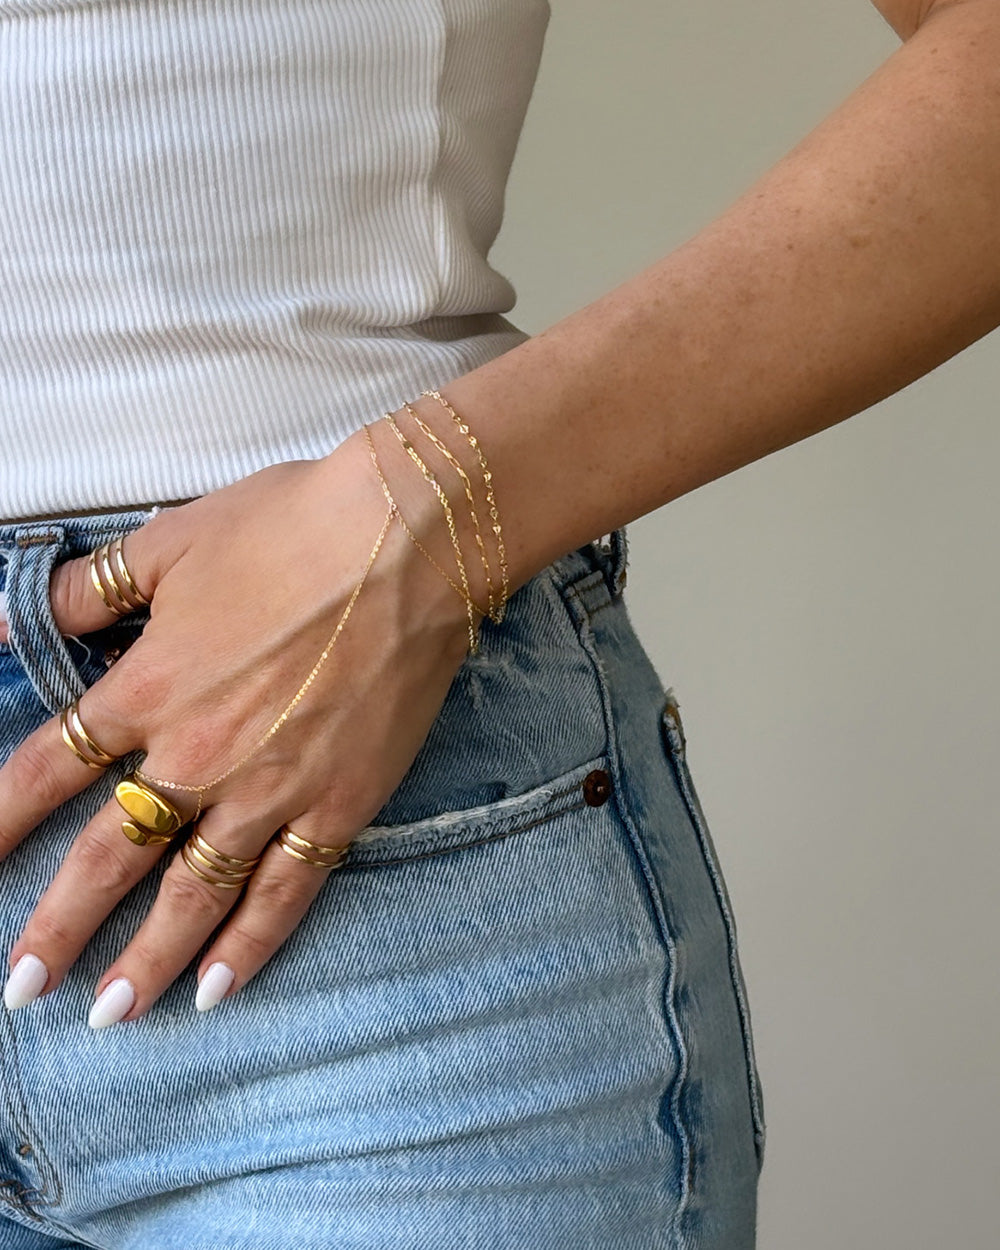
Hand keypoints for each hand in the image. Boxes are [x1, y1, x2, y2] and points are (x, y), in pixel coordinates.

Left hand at [0, 424, 474, 1024]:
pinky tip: (220, 989)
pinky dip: (252, 943)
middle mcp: (198, 756)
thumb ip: (85, 589)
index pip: (44, 772)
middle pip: (108, 856)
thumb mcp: (172, 542)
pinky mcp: (341, 803)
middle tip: (20, 988)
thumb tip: (7, 616)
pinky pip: (289, 889)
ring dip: (144, 959)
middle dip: (56, 927)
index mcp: (148, 689)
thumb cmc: (290, 528)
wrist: (408, 539)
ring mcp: (272, 789)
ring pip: (194, 894)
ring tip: (107, 1015)